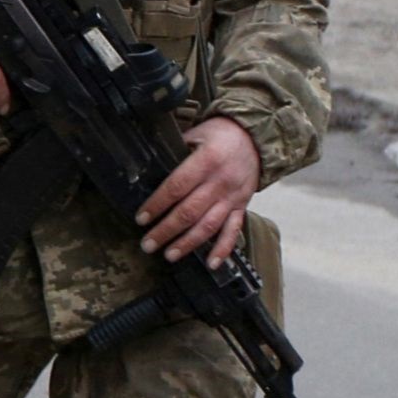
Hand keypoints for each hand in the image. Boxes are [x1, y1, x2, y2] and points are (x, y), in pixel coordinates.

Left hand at [138, 115, 259, 263]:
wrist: (257, 138)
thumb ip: (175, 151)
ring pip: (209, 225)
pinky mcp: (243, 206)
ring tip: (168, 254)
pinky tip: (211, 264)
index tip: (141, 218)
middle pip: (189, 211)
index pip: (176, 187)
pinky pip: (233, 231)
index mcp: (206, 161)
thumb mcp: (196, 134)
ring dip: (187, 243)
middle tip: (147, 244)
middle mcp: (221, 182)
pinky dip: (223, 249)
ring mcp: (233, 196)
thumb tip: (145, 166)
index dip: (157, 204)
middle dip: (166, 230)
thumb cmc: (220, 135)